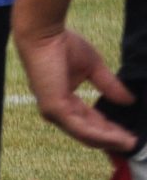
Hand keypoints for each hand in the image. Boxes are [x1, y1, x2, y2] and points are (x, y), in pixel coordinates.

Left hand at [16, 23, 139, 155]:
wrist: (44, 33)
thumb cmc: (62, 45)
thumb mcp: (93, 68)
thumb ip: (109, 86)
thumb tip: (129, 101)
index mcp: (63, 101)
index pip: (89, 122)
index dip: (110, 131)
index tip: (130, 137)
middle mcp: (56, 110)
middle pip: (88, 133)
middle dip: (112, 140)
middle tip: (134, 146)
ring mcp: (53, 111)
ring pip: (86, 134)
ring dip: (110, 141)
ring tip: (131, 144)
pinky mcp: (54, 108)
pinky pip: (81, 129)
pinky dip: (101, 135)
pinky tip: (118, 138)